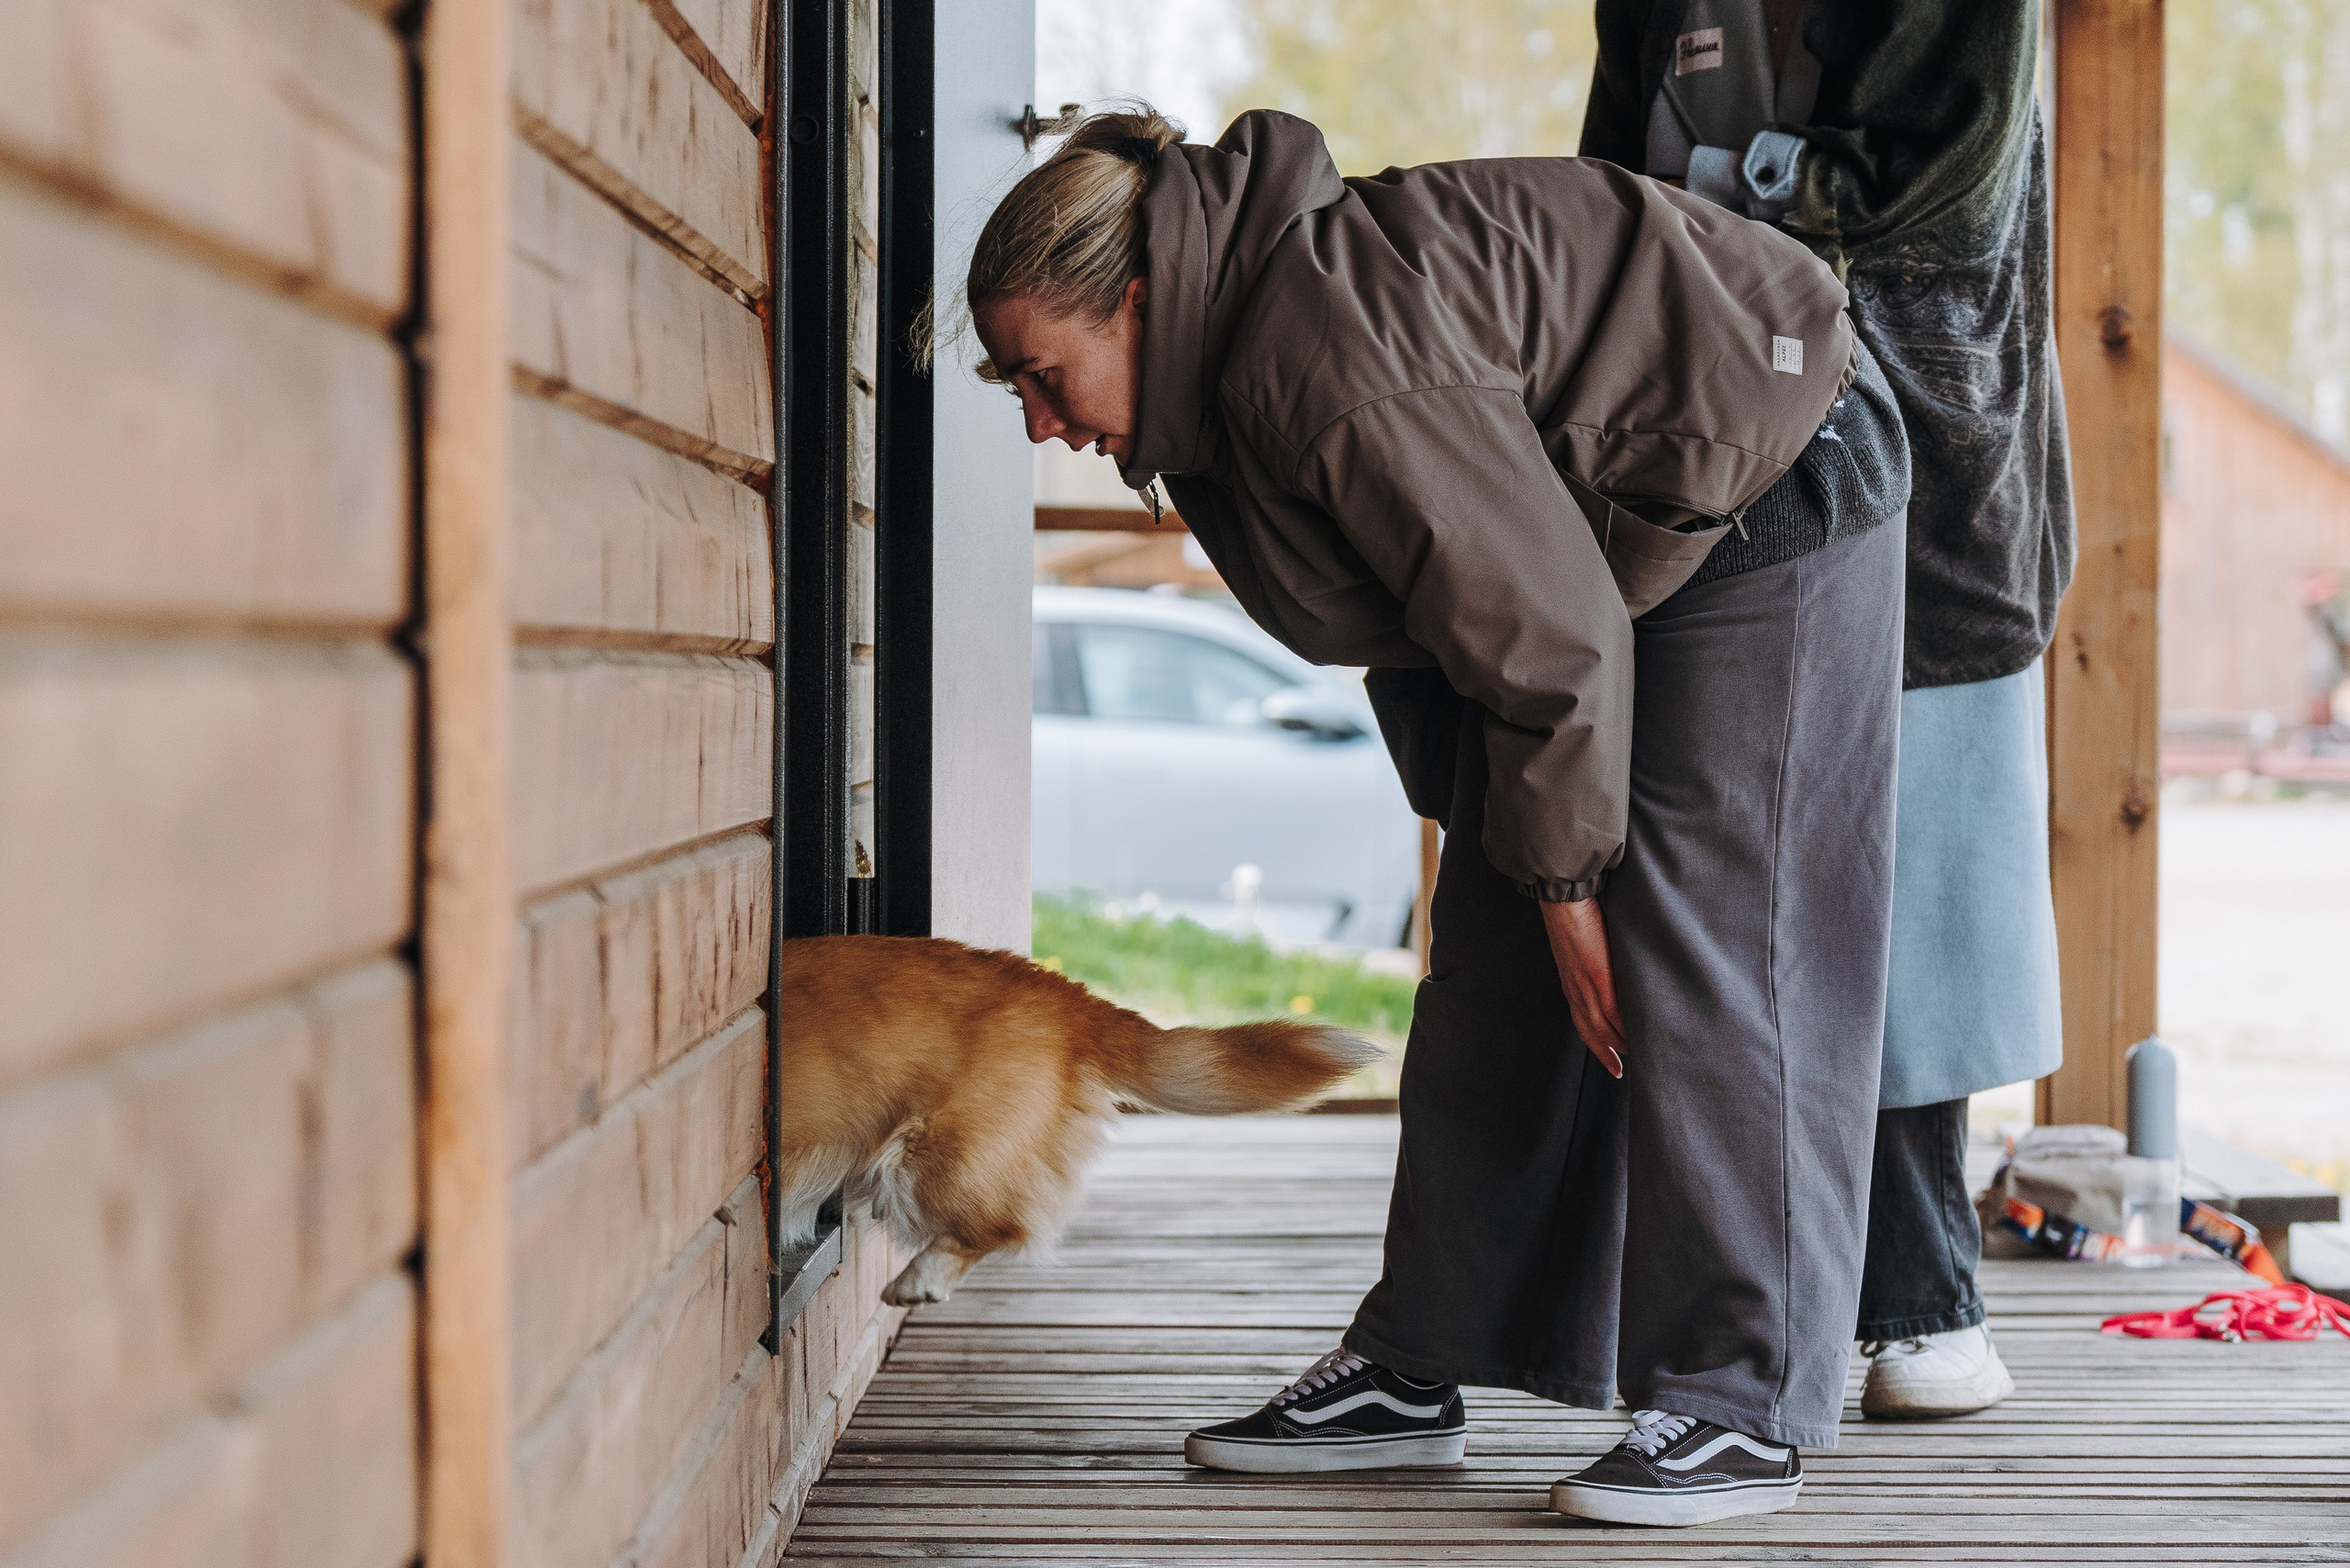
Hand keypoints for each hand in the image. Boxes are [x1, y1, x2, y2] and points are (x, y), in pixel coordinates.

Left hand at [1539, 898, 1625, 1078]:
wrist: (1565, 902)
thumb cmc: (1575, 919)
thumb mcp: (1580, 952)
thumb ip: (1594, 969)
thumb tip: (1614, 975)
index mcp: (1572, 988)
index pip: (1585, 1026)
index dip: (1598, 1046)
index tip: (1612, 1062)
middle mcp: (1576, 994)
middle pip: (1593, 1035)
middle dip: (1609, 1056)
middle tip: (1626, 1073)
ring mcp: (1587, 989)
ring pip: (1604, 1030)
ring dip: (1622, 1048)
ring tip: (1640, 1060)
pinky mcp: (1599, 980)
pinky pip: (1615, 1014)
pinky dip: (1627, 1030)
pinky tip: (1640, 1039)